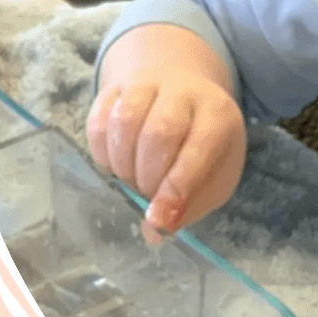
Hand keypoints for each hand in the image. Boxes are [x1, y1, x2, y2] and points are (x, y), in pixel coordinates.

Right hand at [86, 27, 246, 235]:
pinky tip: (114, 162)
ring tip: (132, 178)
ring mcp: (149, 84)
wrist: (188, 95)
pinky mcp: (117, 87)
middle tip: (147, 192)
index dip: (176, 187)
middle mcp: (185, 92)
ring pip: (124, 122)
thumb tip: (155, 232)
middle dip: (147, 176)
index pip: (198, 147)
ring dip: (122, 164)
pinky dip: (101, 150)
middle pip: (159, 133)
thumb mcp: (213, 176)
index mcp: (219, 114)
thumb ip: (190, 206)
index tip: (158, 218)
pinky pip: (99, 119)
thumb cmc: (205, 146)